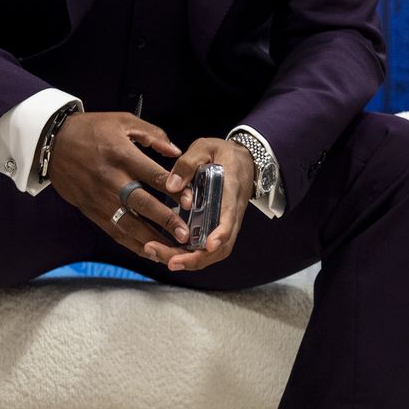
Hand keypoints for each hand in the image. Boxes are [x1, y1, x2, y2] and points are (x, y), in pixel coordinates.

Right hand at [47, 111, 192, 264]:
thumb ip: (153, 135)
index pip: (153, 176)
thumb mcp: (123, 121)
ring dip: (151, 239)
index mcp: (122, 155)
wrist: (52, 143)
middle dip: (165, 221)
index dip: (174, 190)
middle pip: (143, 204)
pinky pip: (114, 231)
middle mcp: (112, 180)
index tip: (190, 202)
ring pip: (128, 224)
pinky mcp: (91, 210)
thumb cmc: (91, 129)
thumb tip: (177, 151)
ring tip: (172, 251)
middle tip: (185, 234)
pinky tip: (150, 252)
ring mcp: (100, 198)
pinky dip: (132, 244)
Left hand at [157, 136, 255, 271]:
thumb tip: (172, 185)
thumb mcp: (205, 147)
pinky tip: (170, 254)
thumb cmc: (224, 153)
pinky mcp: (221, 227)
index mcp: (231, 190)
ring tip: (164, 259)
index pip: (229, 217)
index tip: (208, 245)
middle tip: (170, 261)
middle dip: (196, 258)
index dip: (221, 234)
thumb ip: (188, 163)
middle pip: (222, 246)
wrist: (244, 160)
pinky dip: (192, 256)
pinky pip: (210, 249)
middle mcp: (233, 212)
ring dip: (192, 261)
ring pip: (216, 252)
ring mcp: (228, 223)